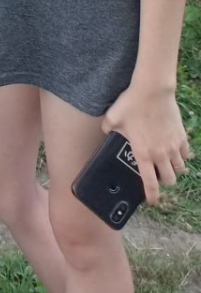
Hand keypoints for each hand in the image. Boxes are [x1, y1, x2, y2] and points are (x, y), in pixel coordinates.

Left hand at [102, 84, 192, 203]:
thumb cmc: (131, 104)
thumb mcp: (112, 117)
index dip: (151, 196)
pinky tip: (176, 151)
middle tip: (157, 175)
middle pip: (169, 180)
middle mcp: (161, 154)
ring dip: (174, 170)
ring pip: (180, 169)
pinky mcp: (182, 137)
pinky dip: (182, 156)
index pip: (149, 183)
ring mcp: (174, 146)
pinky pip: (186, 154)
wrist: (152, 91)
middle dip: (164, 182)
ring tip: (167, 164)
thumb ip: (107, 129)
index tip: (150, 201)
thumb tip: (105, 131)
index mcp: (143, 153)